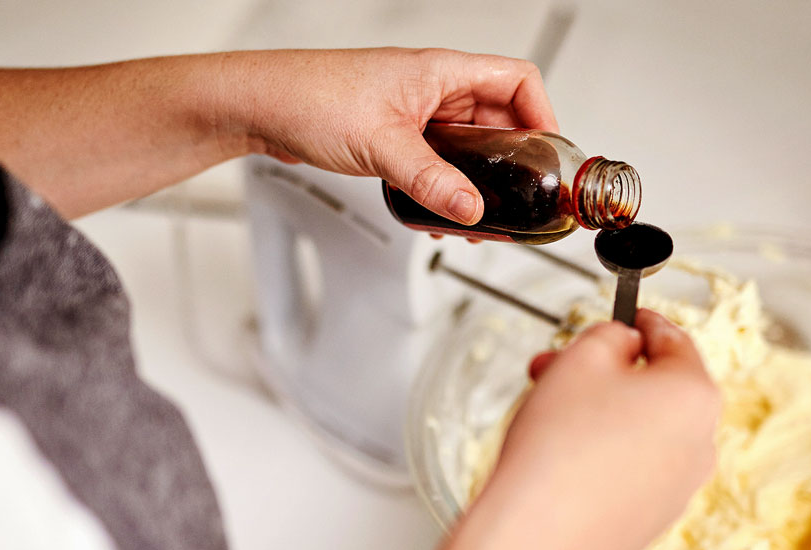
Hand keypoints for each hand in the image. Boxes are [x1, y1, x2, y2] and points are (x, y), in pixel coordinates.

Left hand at [219, 48, 556, 224]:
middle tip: (515, 201)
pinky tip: (437, 213)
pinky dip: (444, 188)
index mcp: (441, 72)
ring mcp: (414, 113)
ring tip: (476, 217)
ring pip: (466, 147)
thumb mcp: (381, 145)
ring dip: (475, 182)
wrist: (261, 107)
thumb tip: (469, 208)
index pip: (518, 81)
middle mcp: (433, 89)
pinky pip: (436, 162)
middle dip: (510, 164)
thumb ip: (430, 180)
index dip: (544, 116)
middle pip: (498, 122)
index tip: (549, 157)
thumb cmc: (310, 98)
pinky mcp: (395, 136)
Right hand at [478, 309, 719, 549]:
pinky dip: (603, 459)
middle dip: (608, 374)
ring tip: (548, 416)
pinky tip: (559, 461)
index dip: (641, 323)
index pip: (674, 340)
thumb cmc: (557, 445)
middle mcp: (701, 445)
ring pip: (644, 433)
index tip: (624, 318)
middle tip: (558, 368)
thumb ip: (611, 335)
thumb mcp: (581, 358)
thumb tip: (624, 345)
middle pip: (657, 390)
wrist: (531, 539)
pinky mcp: (650, 525)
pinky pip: (632, 475)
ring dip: (603, 415)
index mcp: (695, 395)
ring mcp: (679, 491)